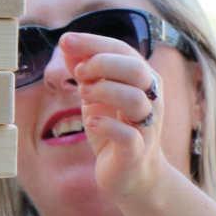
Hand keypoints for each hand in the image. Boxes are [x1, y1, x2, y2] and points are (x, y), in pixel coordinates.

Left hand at [57, 32, 165, 200]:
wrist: (131, 175)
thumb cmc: (114, 129)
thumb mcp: (95, 95)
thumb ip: (84, 70)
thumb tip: (66, 44)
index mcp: (142, 80)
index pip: (122, 50)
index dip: (93, 43)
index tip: (65, 41)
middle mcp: (150, 99)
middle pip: (136, 69)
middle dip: (102, 64)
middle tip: (78, 73)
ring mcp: (146, 126)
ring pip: (135, 99)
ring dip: (104, 91)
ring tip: (84, 95)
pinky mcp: (137, 152)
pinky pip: (128, 135)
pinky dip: (107, 125)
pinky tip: (91, 121)